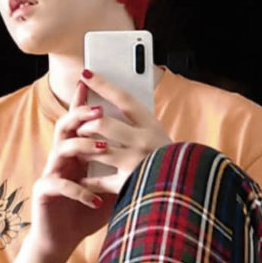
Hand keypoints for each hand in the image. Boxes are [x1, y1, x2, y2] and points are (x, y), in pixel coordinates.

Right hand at [30, 82, 116, 255]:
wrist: (59, 240)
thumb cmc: (85, 214)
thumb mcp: (109, 189)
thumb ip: (120, 171)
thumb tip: (151, 158)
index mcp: (76, 154)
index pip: (78, 122)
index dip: (81, 101)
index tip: (88, 81)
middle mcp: (61, 159)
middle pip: (66, 127)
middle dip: (82, 115)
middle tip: (99, 109)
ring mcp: (51, 173)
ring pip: (61, 149)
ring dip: (84, 147)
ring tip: (104, 149)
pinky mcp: (44, 191)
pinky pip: (60, 184)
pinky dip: (80, 191)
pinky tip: (94, 200)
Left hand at [74, 70, 171, 193]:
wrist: (183, 189)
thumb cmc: (165, 159)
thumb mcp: (156, 134)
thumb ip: (135, 122)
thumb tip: (105, 103)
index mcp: (151, 125)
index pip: (124, 99)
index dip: (103, 84)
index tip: (87, 73)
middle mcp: (144, 141)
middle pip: (103, 124)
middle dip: (86, 124)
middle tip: (80, 127)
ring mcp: (135, 162)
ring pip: (95, 149)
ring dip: (81, 148)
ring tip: (78, 149)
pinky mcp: (128, 184)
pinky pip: (97, 179)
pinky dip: (86, 180)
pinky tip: (80, 177)